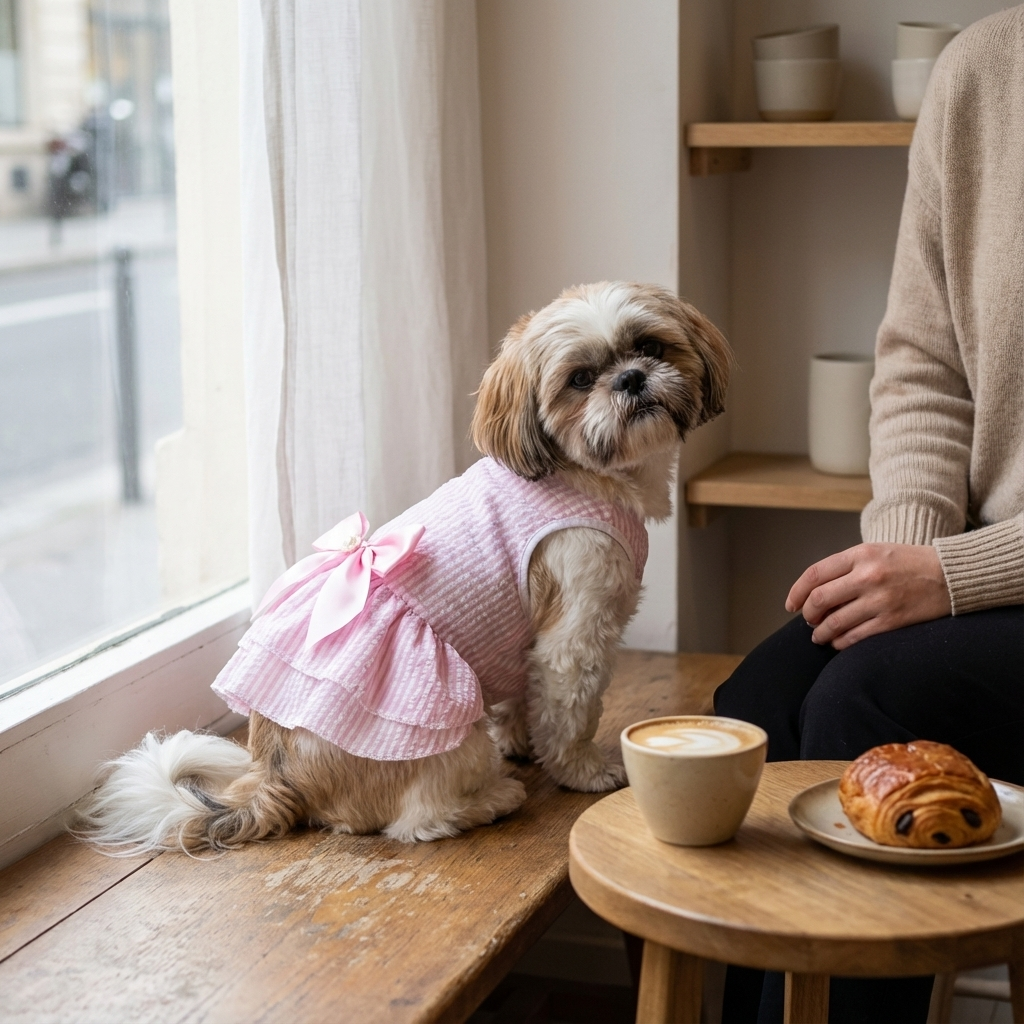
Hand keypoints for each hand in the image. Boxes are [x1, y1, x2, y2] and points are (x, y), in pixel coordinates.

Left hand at [786, 543, 951, 649]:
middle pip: (819, 600)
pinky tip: (839, 642)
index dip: (797, 592)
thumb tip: (814, 593)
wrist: (951, 575)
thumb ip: (846, 568)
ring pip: (834, 623)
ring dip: (821, 633)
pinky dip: (841, 643)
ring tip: (820, 635)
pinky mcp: (892, 621)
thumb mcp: (875, 552)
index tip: (791, 605)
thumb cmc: (908, 563)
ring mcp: (880, 599)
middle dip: (808, 614)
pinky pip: (855, 637)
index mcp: (860, 554)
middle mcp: (868, 575)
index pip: (814, 575)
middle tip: (808, 620)